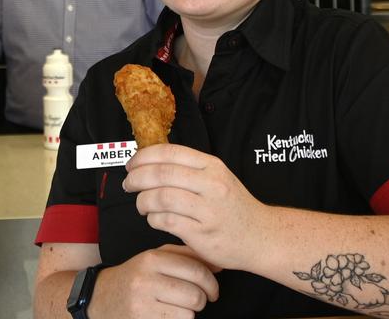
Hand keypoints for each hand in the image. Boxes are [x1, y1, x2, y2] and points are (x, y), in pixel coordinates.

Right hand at [88, 244, 219, 318]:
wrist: (99, 298)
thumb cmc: (135, 277)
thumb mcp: (156, 258)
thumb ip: (187, 257)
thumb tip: (219, 264)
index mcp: (151, 259)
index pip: (196, 271)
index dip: (212, 284)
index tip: (212, 291)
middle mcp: (145, 280)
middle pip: (195, 295)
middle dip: (201, 301)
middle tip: (196, 301)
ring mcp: (141, 305)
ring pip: (187, 315)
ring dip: (188, 314)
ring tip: (177, 309)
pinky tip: (168, 317)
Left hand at [124, 144, 267, 271]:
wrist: (260, 236)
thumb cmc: (234, 207)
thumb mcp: (218, 177)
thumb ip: (189, 169)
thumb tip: (150, 162)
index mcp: (212, 166)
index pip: (170, 152)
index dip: (143, 157)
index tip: (131, 164)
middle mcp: (211, 184)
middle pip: (161, 174)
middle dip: (136, 178)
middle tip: (128, 184)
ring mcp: (208, 210)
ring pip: (160, 198)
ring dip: (142, 201)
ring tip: (141, 205)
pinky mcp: (202, 233)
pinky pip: (166, 221)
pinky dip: (153, 219)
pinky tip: (154, 219)